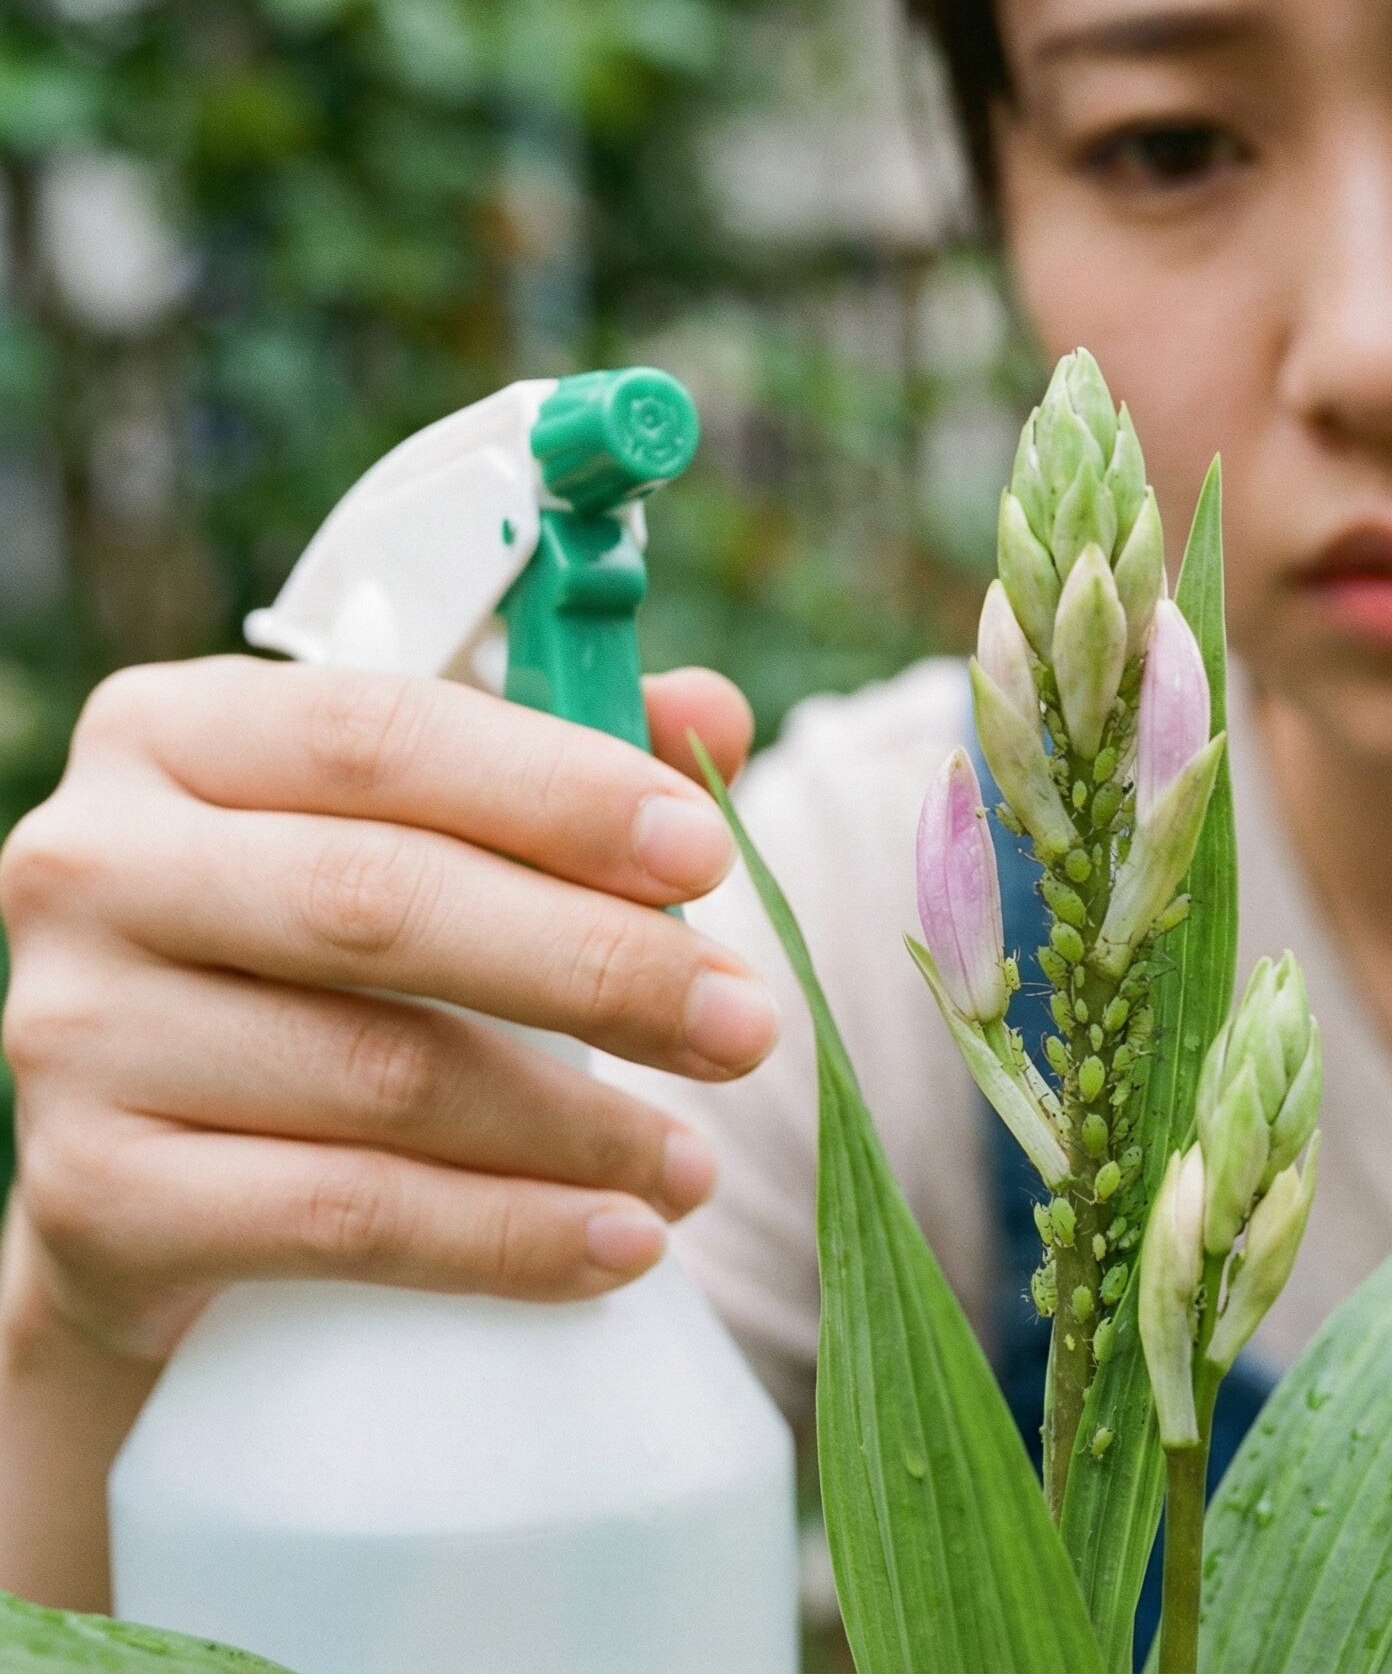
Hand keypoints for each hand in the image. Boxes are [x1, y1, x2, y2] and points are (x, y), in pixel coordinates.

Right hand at [0, 657, 776, 1364]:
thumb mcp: (421, 821)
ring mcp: (75, 1033)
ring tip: (696, 1160)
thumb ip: (561, 756)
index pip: (385, 733)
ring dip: (575, 1126)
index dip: (559, 791)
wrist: (149, 1160)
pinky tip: (615, 1243)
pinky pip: (338, 1218)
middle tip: (743, 1024)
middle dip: (596, 966)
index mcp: (177, 730)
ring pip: (377, 1074)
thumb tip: (716, 721)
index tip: (707, 855)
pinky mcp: (90, 1199)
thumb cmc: (318, 952)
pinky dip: (502, 1239)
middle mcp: (95, 861)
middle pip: (381, 902)